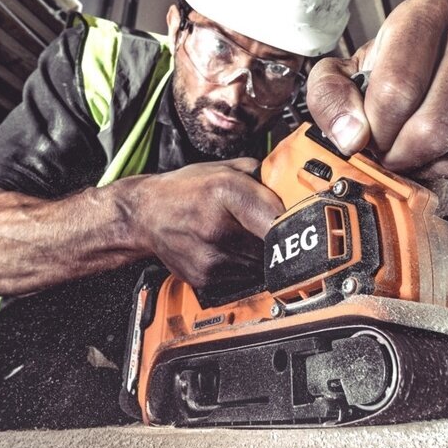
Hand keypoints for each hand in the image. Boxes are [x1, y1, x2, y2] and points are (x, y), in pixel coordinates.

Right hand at [138, 158, 283, 287]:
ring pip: (260, 263)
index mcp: (225, 191)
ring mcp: (210, 256)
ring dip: (259, 252)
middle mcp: (217, 226)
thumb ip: (260, 176)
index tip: (301, 225)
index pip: (279, 218)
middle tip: (266, 227)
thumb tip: (292, 187)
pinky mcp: (205, 278)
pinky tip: (224, 247)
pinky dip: (241, 264)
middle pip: (273, 245)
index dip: (295, 224)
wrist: (145, 215)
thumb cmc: (185, 190)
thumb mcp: (223, 169)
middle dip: (277, 238)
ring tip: (240, 235)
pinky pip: (241, 275)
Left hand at [307, 0, 447, 178]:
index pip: (398, 90)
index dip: (378, 131)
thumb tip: (354, 134)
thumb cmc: (381, 81)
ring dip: (431, 166)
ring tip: (418, 151)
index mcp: (425, 15)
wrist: (422, 89)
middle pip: (436, 126)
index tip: (370, 139)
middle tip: (393, 155)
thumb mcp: (337, 80)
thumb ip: (329, 99)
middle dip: (404, 156)